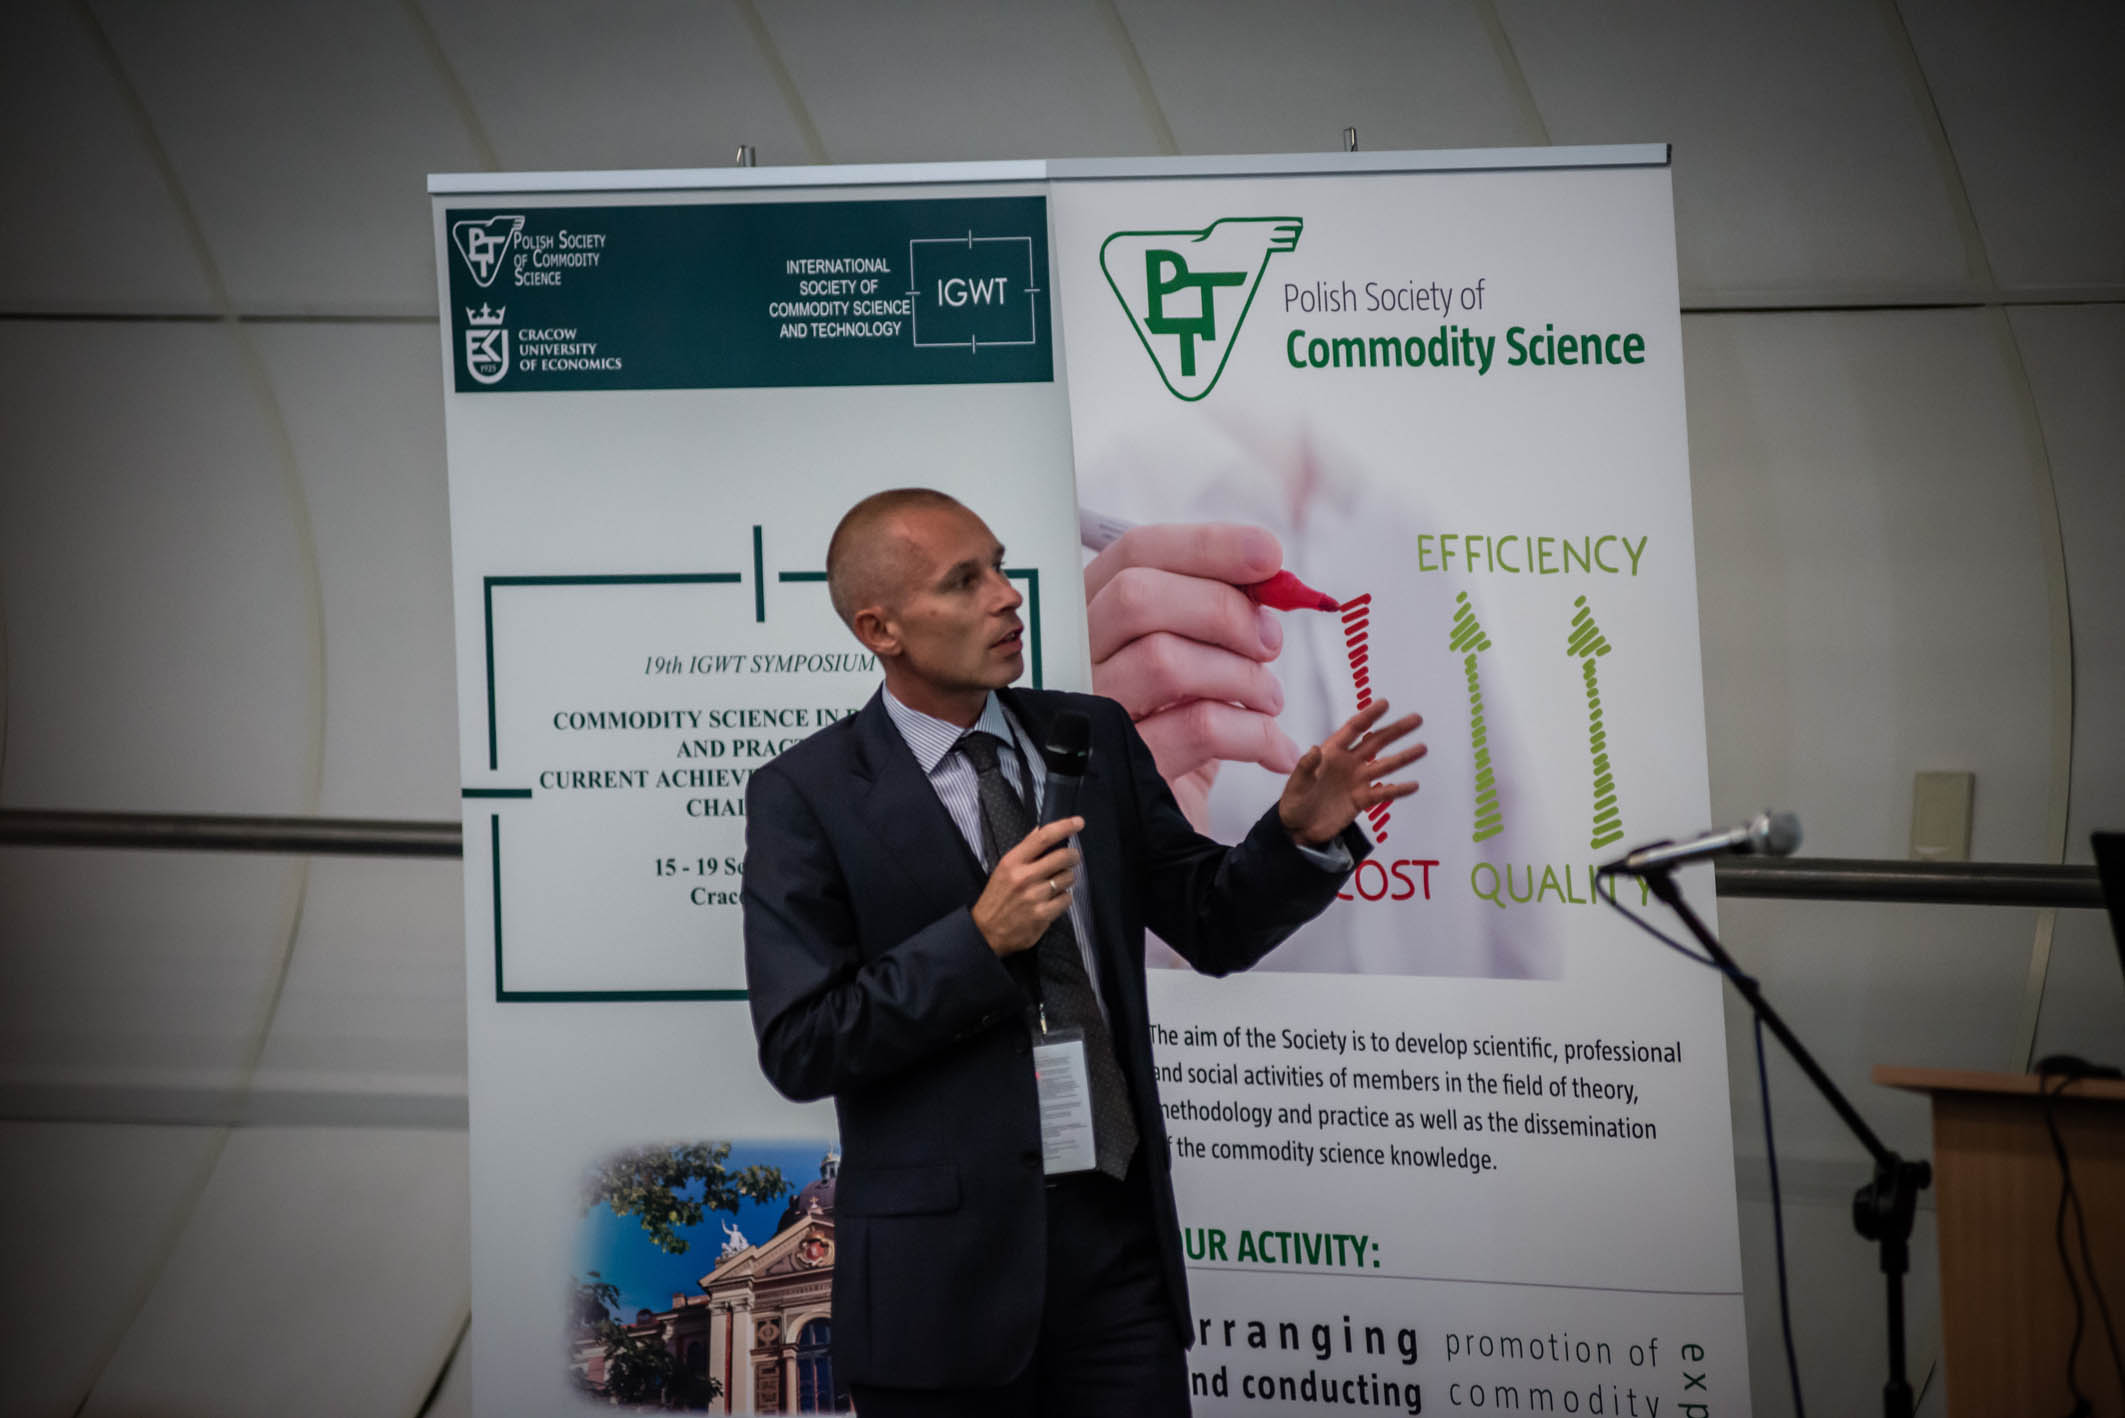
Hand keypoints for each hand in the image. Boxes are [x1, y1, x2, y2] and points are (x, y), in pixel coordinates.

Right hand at [970, 817, 1083, 955]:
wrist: (985, 931)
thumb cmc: (997, 897)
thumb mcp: (1004, 868)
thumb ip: (1024, 850)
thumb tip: (1041, 829)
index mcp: (1013, 861)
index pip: (1043, 837)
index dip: (1064, 827)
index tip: (1079, 822)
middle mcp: (1024, 877)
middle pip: (1062, 856)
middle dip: (1073, 855)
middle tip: (1072, 857)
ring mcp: (1034, 896)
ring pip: (1068, 878)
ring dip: (1068, 878)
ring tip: (1057, 882)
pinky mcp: (1042, 915)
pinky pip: (1067, 899)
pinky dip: (1064, 898)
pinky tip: (1054, 900)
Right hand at [1085, 522, 1299, 826]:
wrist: (1163, 830)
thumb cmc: (1181, 726)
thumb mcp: (1198, 658)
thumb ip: (1219, 609)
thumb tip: (1269, 572)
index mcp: (1092, 614)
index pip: (1133, 555)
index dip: (1205, 546)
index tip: (1270, 557)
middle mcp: (1076, 658)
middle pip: (1138, 598)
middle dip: (1223, 610)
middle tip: (1269, 642)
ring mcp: (1091, 713)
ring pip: (1165, 661)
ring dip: (1242, 675)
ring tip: (1269, 700)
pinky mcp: (1121, 768)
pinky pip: (1197, 728)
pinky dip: (1254, 733)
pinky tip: (1276, 747)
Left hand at [1277, 700, 1425, 847]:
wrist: (1298, 830)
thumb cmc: (1293, 803)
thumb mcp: (1296, 785)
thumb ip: (1305, 767)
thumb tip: (1314, 749)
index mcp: (1331, 753)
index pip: (1354, 729)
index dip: (1369, 715)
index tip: (1385, 704)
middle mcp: (1348, 763)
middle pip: (1376, 742)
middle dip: (1396, 730)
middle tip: (1415, 719)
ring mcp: (1357, 781)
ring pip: (1385, 765)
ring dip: (1404, 757)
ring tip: (1422, 748)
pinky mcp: (1362, 800)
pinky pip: (1384, 792)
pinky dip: (1398, 789)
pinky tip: (1413, 785)